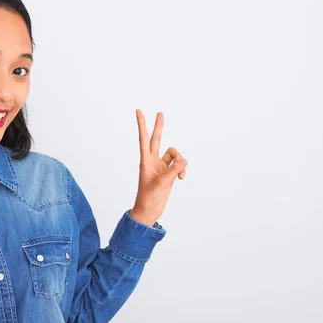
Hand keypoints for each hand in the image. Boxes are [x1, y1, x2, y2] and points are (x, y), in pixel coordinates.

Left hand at [129, 109, 187, 226]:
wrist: (149, 211)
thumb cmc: (148, 198)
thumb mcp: (161, 183)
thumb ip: (174, 170)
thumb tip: (184, 162)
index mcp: (145, 161)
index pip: (144, 139)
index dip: (142, 125)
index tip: (138, 111)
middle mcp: (153, 161)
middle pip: (157, 140)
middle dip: (159, 127)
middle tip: (160, 113)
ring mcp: (162, 167)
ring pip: (175, 155)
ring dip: (181, 162)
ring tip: (180, 175)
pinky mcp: (169, 174)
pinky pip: (180, 165)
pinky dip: (183, 170)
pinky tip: (182, 178)